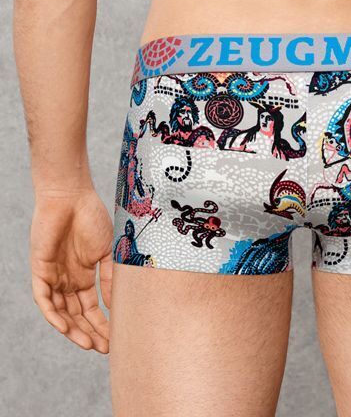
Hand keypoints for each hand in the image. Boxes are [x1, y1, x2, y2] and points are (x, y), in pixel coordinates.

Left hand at [30, 188, 113, 352]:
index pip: (91, 308)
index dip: (102, 324)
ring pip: (60, 312)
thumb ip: (111, 278)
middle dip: (90, 333)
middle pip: (76, 315)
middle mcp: (67, 280)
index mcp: (84, 275)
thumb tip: (117, 305)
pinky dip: (53, 314)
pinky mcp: (40, 270)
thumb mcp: (107, 251)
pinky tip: (66, 327)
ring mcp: (53, 276)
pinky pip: (43, 299)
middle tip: (104, 348)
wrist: (71, 195)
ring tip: (88, 344)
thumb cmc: (92, 217)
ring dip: (73, 330)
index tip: (115, 339)